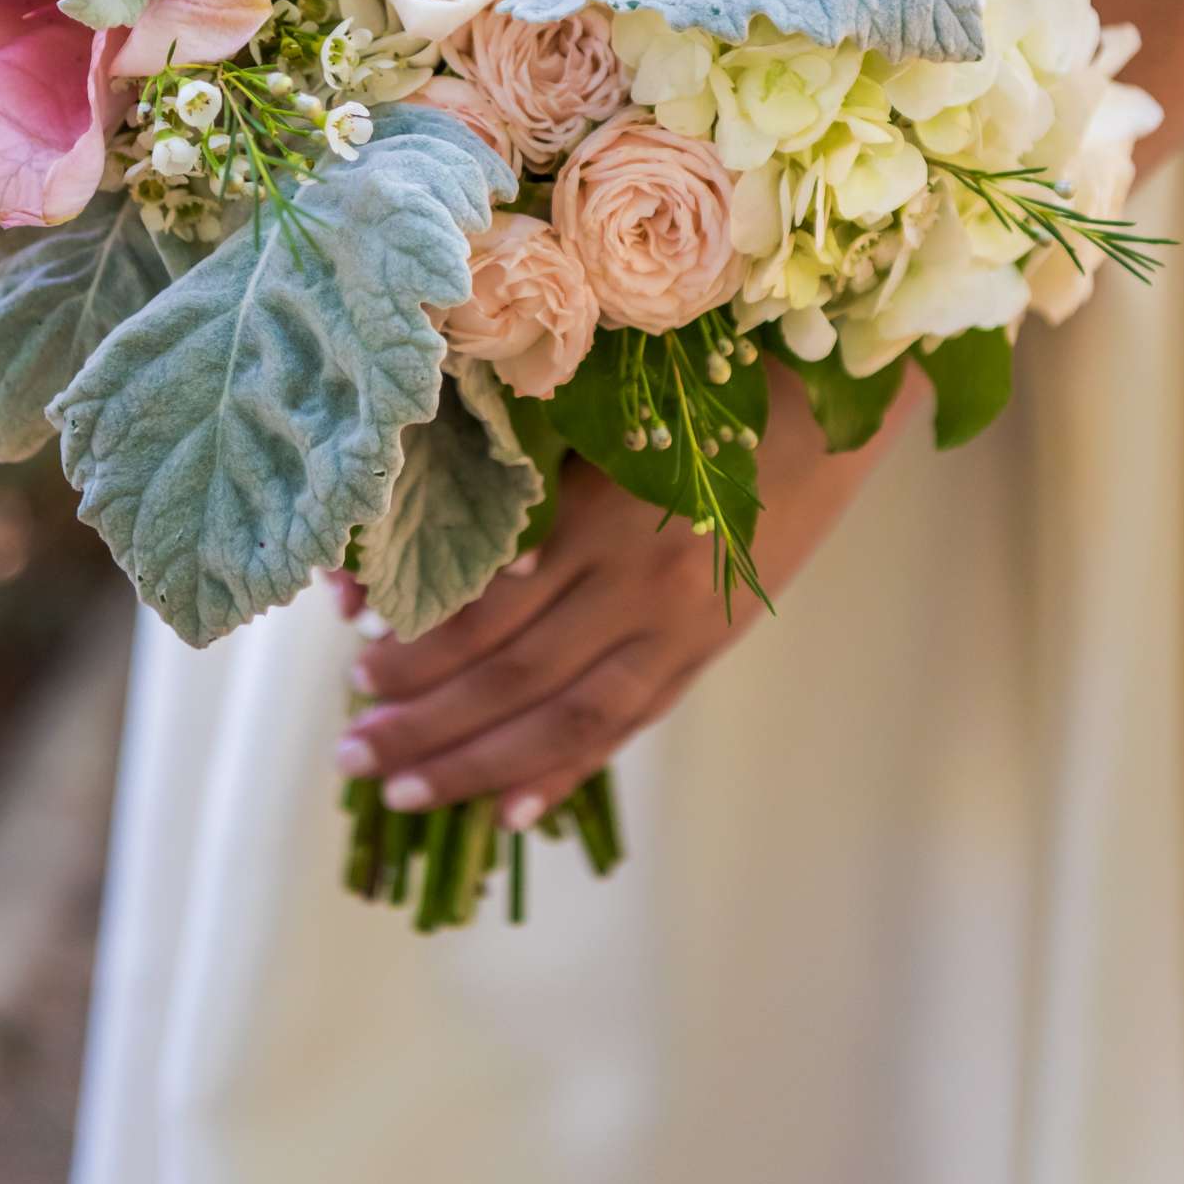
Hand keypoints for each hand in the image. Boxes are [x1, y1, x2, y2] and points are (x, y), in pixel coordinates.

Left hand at [333, 366, 913, 828]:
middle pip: (512, 673)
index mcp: (599, 508)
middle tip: (350, 749)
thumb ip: (524, 463)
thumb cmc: (698, 373)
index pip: (487, 604)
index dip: (418, 644)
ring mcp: (681, 621)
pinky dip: (567, 768)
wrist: (832, 395)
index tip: (352, 662)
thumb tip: (423, 519)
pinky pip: (631, 721)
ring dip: (477, 762)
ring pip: (564, 715)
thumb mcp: (601, 405)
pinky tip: (512, 811)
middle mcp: (639, 579)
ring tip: (401, 791)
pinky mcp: (713, 641)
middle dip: (424, 721)